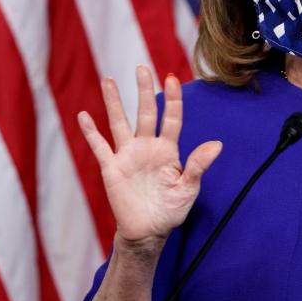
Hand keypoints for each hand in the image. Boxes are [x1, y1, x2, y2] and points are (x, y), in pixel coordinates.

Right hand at [77, 67, 221, 243]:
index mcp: (168, 150)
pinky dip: (91, 132)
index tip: (172, 78)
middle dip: (144, 90)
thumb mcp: (189, 188)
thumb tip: (217, 144)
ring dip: (114, 102)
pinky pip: (100, 147)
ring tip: (108, 80)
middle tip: (141, 68)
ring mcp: (128, 156)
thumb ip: (198, 165)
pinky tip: (84, 115)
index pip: (171, 119)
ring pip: (120, 123)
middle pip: (145, 113)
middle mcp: (147, 147)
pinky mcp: (111, 168)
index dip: (172, 99)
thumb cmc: (171, 210)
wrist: (149, 232)